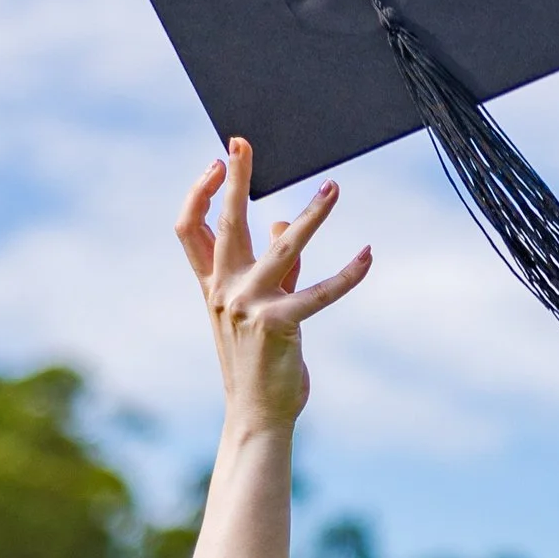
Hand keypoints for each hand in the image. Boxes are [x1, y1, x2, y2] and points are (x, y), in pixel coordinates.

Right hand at [177, 139, 369, 435]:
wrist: (258, 413)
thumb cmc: (257, 360)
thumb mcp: (257, 307)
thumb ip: (272, 265)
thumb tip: (280, 222)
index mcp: (212, 285)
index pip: (191, 230)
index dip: (200, 193)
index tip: (217, 163)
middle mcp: (224, 292)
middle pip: (227, 224)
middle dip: (236, 180)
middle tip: (243, 144)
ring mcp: (248, 308)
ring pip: (282, 247)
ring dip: (312, 214)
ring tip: (333, 188)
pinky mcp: (278, 326)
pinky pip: (318, 293)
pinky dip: (347, 273)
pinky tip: (367, 255)